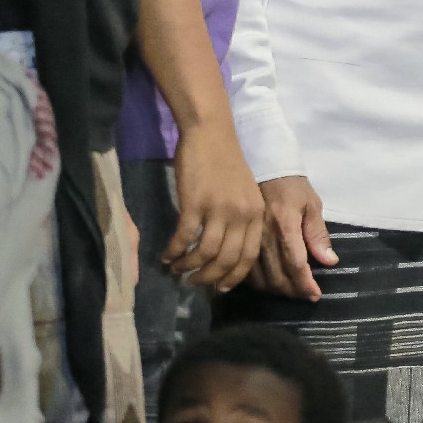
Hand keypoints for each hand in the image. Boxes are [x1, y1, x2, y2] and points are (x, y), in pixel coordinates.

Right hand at [165, 123, 266, 289]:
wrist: (211, 134)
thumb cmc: (226, 163)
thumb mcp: (244, 193)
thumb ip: (241, 220)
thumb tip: (229, 251)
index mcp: (256, 213)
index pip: (248, 256)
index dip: (233, 276)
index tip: (220, 288)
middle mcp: (241, 214)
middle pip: (227, 260)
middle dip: (209, 278)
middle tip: (193, 283)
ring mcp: (218, 209)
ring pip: (204, 253)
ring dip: (188, 266)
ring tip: (177, 270)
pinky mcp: (195, 204)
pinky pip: (184, 238)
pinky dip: (174, 251)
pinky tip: (166, 256)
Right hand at [253, 175, 337, 300]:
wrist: (264, 169)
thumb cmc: (293, 187)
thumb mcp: (312, 205)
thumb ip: (318, 235)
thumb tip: (330, 262)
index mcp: (286, 226)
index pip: (295, 264)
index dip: (305, 284)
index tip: (315, 295)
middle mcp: (264, 237)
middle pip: (277, 276)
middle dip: (293, 291)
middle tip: (305, 294)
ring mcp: (249, 241)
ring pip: (260, 278)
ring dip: (277, 290)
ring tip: (291, 291)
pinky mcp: (239, 242)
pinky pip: (246, 271)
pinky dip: (259, 283)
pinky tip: (270, 283)